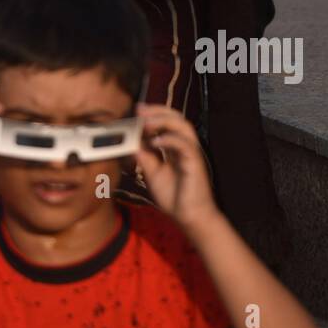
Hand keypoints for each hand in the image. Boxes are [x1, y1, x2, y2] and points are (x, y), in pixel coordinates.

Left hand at [134, 104, 218, 232]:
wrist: (188, 217)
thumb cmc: (173, 197)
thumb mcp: (152, 174)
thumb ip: (144, 157)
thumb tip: (132, 142)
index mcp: (175, 148)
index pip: (167, 123)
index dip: (153, 114)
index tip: (136, 111)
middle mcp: (185, 146)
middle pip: (177, 118)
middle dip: (158, 111)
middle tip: (140, 111)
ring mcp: (191, 153)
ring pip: (183, 126)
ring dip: (164, 121)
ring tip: (146, 123)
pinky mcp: (195, 162)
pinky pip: (185, 145)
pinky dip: (169, 139)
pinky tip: (154, 141)